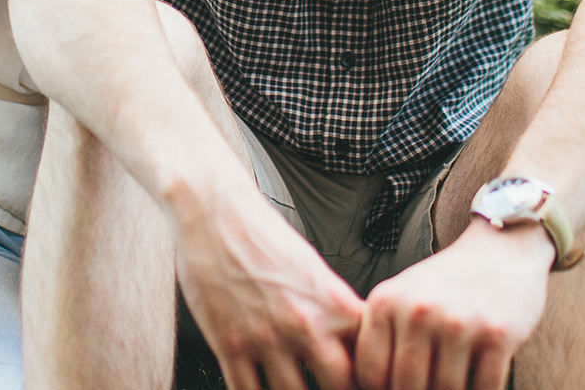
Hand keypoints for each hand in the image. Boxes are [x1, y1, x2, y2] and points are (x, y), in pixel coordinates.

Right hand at [175, 189, 364, 389]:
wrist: (215, 211)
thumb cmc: (262, 236)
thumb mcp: (313, 269)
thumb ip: (335, 309)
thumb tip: (351, 343)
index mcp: (333, 303)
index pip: (369, 358)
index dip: (369, 376)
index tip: (363, 380)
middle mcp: (305, 324)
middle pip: (339, 386)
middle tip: (328, 387)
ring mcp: (266, 338)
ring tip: (291, 387)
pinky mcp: (230, 345)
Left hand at [352, 222, 551, 389]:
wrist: (500, 251)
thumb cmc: (445, 283)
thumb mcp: (400, 297)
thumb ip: (381, 336)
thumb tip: (371, 388)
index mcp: (386, 302)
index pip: (371, 373)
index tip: (396, 387)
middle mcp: (418, 311)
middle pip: (407, 387)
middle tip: (429, 386)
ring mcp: (458, 323)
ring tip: (451, 382)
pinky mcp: (498, 334)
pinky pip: (484, 389)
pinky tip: (477, 381)